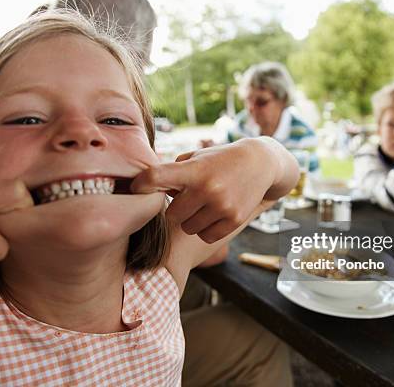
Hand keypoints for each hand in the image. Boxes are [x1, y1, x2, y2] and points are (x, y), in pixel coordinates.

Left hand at [131, 138, 297, 242]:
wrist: (259, 163)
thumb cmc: (219, 160)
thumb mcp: (196, 158)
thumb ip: (172, 172)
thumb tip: (147, 191)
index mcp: (193, 169)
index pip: (156, 177)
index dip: (141, 185)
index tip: (134, 188)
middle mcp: (207, 188)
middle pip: (171, 215)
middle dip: (176, 209)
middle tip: (185, 201)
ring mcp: (221, 206)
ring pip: (188, 228)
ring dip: (191, 220)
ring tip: (202, 206)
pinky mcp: (234, 220)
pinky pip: (206, 235)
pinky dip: (206, 229)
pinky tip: (213, 215)